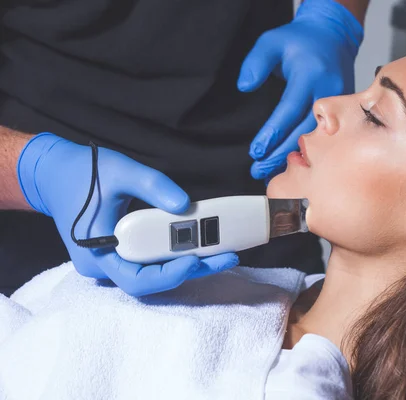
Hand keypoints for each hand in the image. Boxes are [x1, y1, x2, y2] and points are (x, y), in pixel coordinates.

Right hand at [17, 133, 238, 295]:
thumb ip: (153, 186)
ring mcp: (110, 263)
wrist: (54, 174)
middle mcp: (103, 266)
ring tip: (220, 253)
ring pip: (153, 273)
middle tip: (226, 257)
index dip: (170, 275)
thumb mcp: (121, 171)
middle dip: (191, 270)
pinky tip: (199, 246)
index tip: (197, 259)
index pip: (137, 280)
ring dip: (186, 265)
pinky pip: (148, 262)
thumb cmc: (83, 173)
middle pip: (152, 280)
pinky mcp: (118, 255)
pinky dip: (173, 256)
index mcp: (97, 253)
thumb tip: (186, 205)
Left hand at [238, 0, 363, 179]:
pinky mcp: (343, 112)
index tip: (256, 151)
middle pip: (304, 131)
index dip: (272, 133)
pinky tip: (290, 163)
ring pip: (316, 138)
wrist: (334, 35)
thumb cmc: (301, 40)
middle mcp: (328, 91)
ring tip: (270, 173)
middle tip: (259, 170)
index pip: (289, 110)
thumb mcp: (271, 41)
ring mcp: (339, 103)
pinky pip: (323, 136)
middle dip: (280, 154)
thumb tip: (245, 87)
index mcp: (310, 74)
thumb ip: (255, 62)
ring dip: (293, 157)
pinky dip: (307, 151)